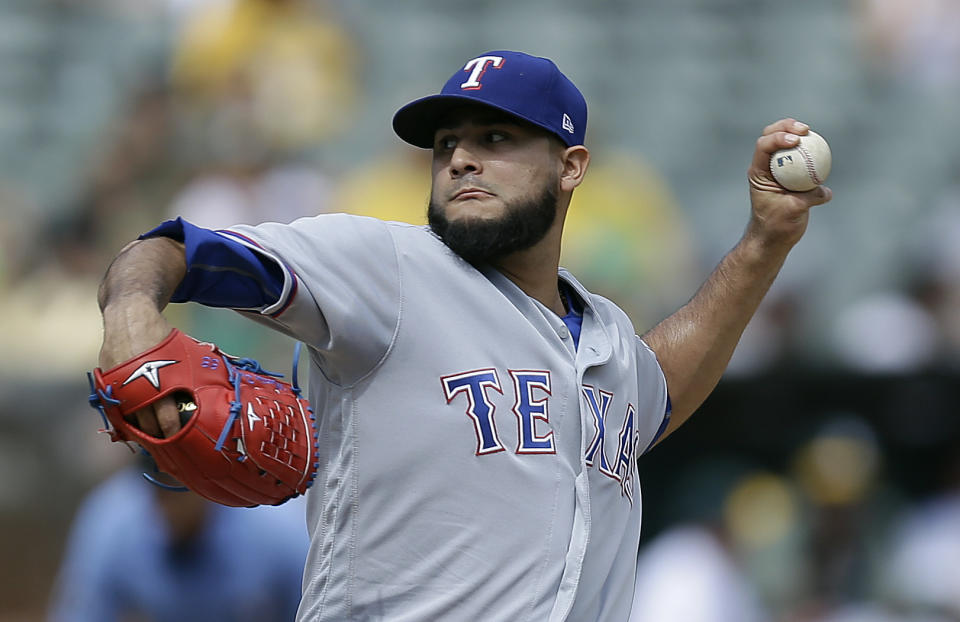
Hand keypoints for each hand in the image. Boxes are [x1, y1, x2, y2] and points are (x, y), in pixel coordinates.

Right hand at [99, 295, 180, 437]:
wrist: (129, 316)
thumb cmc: (163, 337)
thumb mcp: (184, 353)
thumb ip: (192, 375)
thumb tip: (218, 391)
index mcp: (161, 381)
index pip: (166, 418)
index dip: (173, 434)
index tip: (180, 444)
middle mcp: (138, 387)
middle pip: (147, 425)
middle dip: (157, 438)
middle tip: (167, 449)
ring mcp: (119, 386)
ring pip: (130, 420)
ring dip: (140, 431)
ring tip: (152, 442)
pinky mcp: (107, 383)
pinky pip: (116, 409)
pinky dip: (125, 418)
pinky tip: (134, 426)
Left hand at [746, 118, 832, 249]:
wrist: (774, 238)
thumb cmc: (776, 226)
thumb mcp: (792, 211)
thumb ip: (808, 198)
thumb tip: (825, 191)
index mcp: (758, 173)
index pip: (764, 146)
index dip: (778, 138)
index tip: (796, 140)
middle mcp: (766, 168)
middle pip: (771, 136)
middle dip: (785, 126)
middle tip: (804, 129)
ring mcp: (778, 170)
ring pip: (785, 144)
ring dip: (797, 133)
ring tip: (809, 132)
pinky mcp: (791, 176)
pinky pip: (800, 157)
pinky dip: (809, 150)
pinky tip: (820, 149)